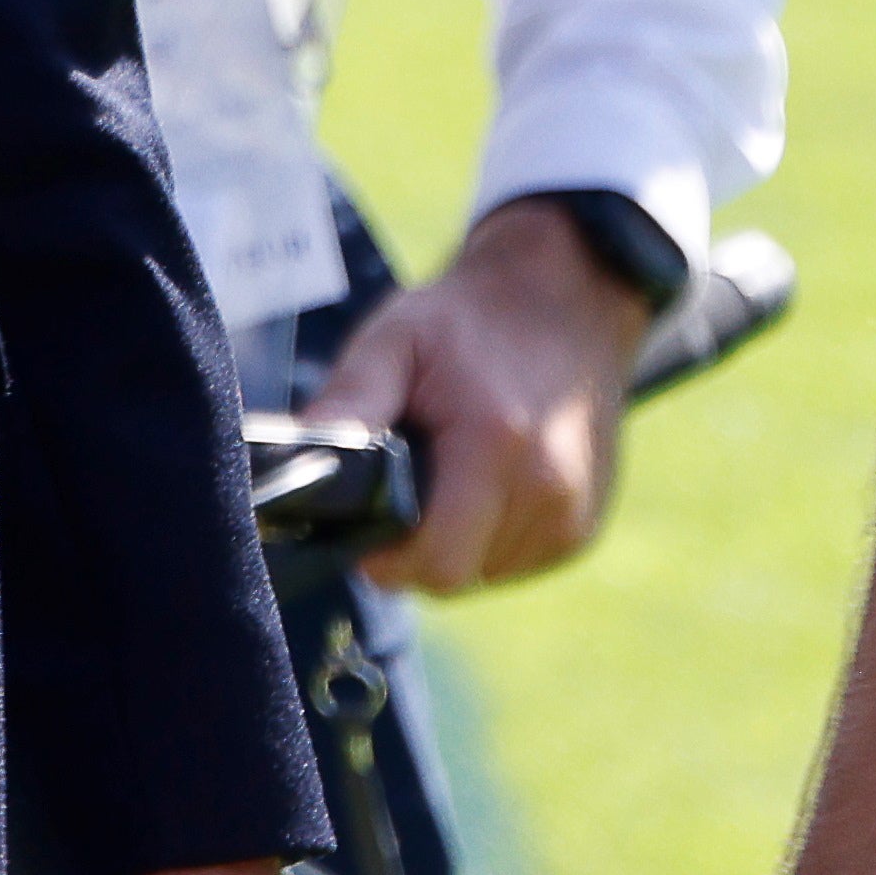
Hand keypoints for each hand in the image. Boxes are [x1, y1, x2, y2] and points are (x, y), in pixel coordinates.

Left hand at [303, 204, 654, 593]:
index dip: (383, 552)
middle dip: (412, 548)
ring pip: (481, 575)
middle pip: (453, 575)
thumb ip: (349, 403)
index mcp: (497, 446)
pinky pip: (511, 563)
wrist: (565, 300)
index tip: (363, 516)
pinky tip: (480, 484)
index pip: (431, 560)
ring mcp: (573, 517)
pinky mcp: (582, 529)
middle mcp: (549, 491)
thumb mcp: (395, 341)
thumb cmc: (468, 322)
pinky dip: (486, 538)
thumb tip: (293, 464)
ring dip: (452, 542)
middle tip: (399, 485)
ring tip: (445, 472)